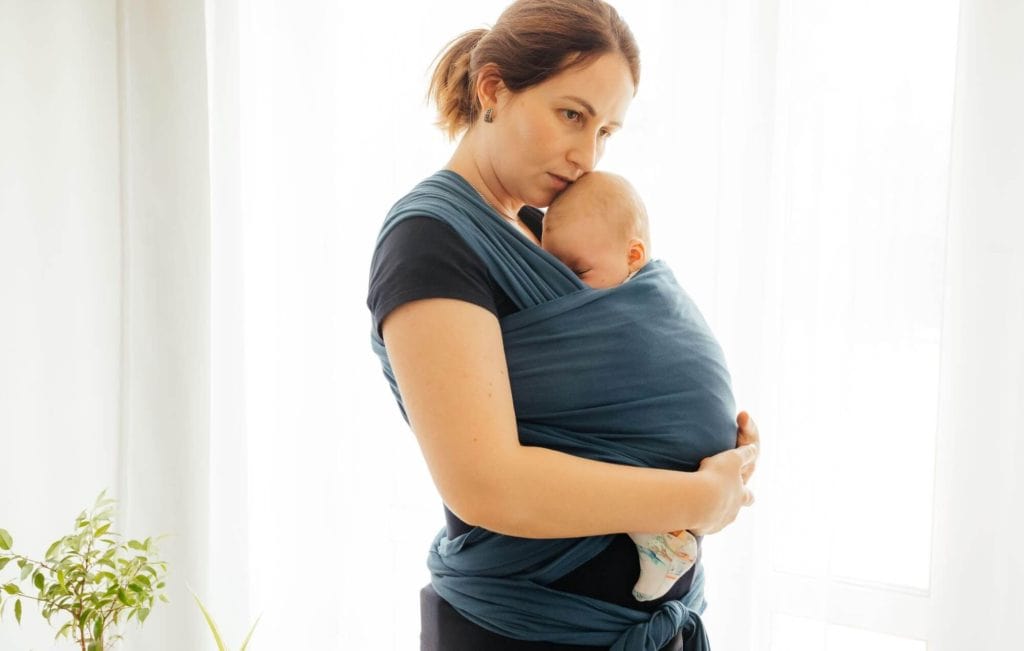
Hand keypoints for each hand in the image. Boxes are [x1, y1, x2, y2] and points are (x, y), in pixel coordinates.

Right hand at [691, 414, 759, 535]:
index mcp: (740, 496)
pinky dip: (699, 519)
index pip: (749, 497)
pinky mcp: (705, 528)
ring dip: (712, 513)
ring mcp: (719, 522)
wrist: (698, 500)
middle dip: (728, 506)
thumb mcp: (732, 459)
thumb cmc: (716, 478)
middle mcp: (732, 512)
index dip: (746, 494)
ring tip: (700, 504)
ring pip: (719, 520)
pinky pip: (703, 525)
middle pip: (734, 511)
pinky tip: (690, 512)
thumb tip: (753, 448)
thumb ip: (744, 454)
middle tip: (717, 498)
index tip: (743, 491)